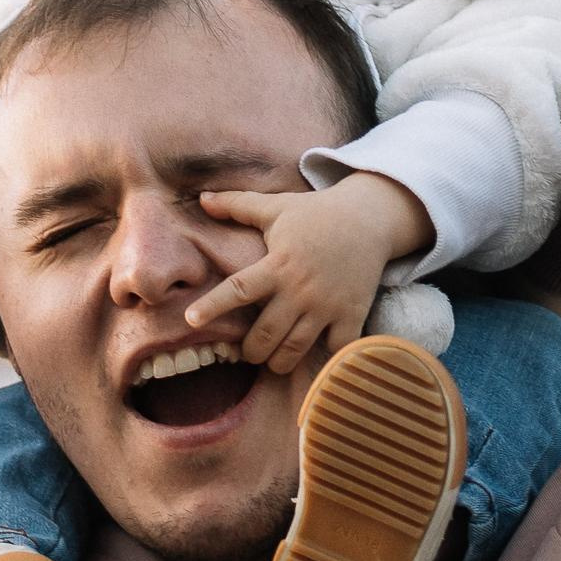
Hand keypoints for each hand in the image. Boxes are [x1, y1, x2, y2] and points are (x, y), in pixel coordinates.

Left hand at [186, 175, 431, 377]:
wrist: (370, 218)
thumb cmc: (316, 213)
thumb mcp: (276, 206)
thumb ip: (237, 205)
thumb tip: (200, 198)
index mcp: (277, 264)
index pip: (238, 289)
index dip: (212, 306)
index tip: (190, 320)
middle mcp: (300, 289)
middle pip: (265, 334)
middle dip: (251, 350)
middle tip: (248, 351)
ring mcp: (327, 305)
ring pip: (295, 349)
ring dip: (279, 362)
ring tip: (273, 361)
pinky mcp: (352, 314)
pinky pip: (336, 350)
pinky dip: (326, 362)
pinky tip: (315, 360)